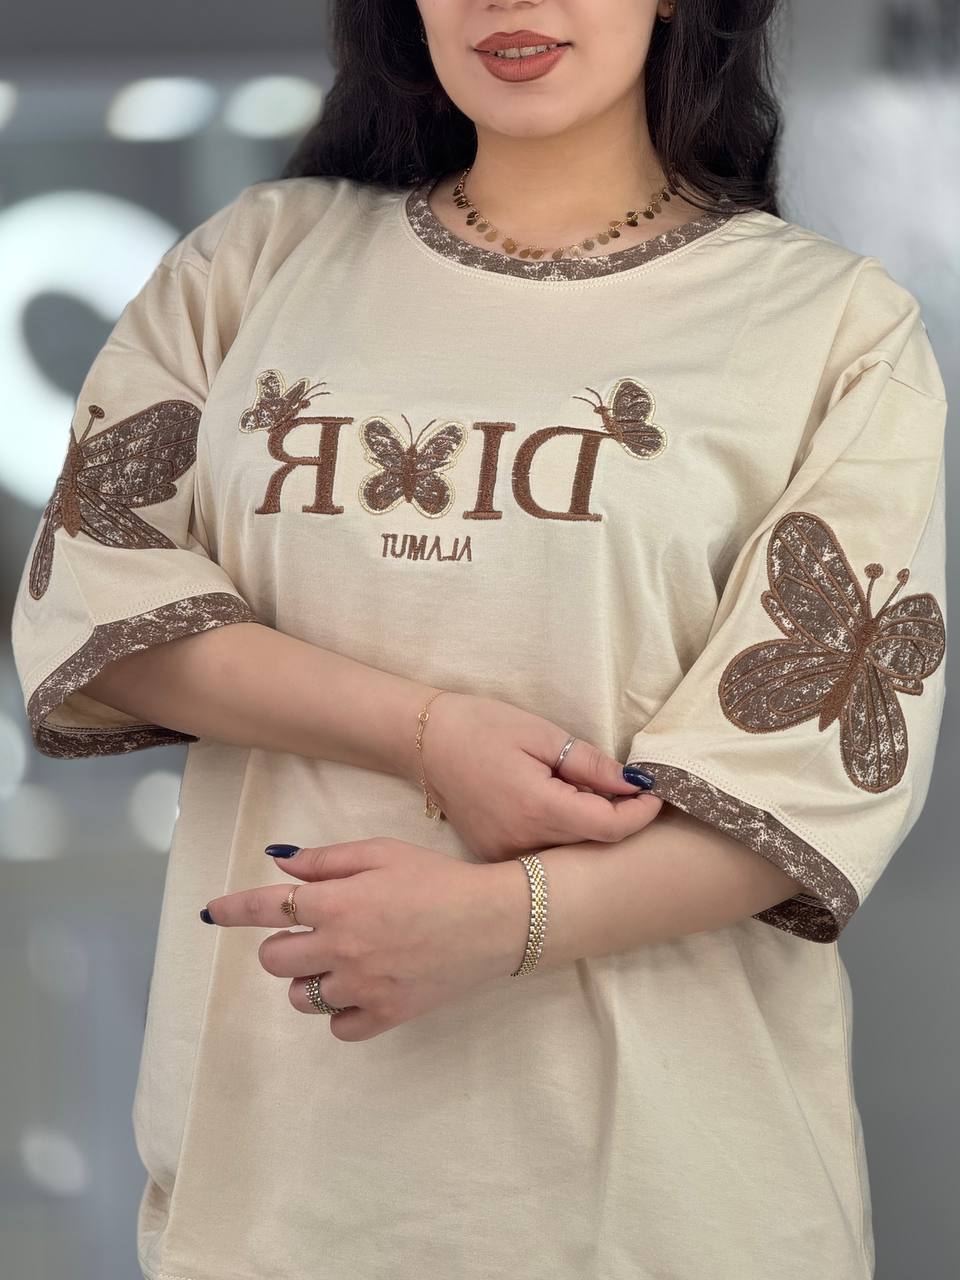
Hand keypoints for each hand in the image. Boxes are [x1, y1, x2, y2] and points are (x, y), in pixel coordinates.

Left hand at [202, 838, 528, 1040]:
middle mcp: (340, 948)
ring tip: (340, 962)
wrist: (493, 921)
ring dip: (308, 979)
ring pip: (299, 997)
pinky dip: (340, 1012)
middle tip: (312, 933)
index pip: (267, 908)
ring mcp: (361, 987)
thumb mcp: (382, 853)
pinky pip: (337, 1027)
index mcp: (337, 903)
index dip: (233, 909)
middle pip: (274, 960)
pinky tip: (359, 991)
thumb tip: (280, 864)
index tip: (212, 913)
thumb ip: (327, 861)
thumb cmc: (438, 879)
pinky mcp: (385, 1015)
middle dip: (283, 945)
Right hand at [412, 691, 662, 861]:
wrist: (424, 741)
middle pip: (593, 847)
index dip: (640, 814)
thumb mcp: (542, 734)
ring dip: (592, 831)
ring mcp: (504, 855)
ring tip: (599, 798)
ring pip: (569, 856)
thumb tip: (633, 783)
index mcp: (537, 808)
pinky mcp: (493, 856)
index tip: (655, 792)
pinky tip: (565, 810)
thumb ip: (590, 764)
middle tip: (634, 793)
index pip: (608, 828)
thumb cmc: (481, 726)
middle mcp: (521, 843)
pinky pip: (542, 856)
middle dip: (621, 822)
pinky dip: (564, 837)